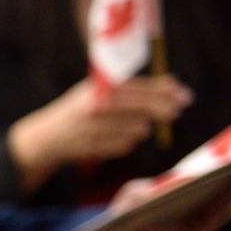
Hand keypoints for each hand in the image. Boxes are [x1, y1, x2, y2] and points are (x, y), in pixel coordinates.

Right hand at [7, 77, 192, 192]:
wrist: (46, 137)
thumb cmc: (80, 110)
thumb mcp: (101, 91)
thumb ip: (133, 86)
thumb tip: (173, 83)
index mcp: (98, 88)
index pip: (139, 87)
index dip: (165, 92)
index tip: (184, 96)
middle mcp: (95, 106)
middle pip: (141, 108)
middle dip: (162, 110)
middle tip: (174, 113)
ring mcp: (93, 128)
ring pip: (136, 129)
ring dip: (142, 129)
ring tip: (136, 127)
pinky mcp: (92, 147)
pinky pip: (125, 146)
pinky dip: (128, 143)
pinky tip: (121, 139)